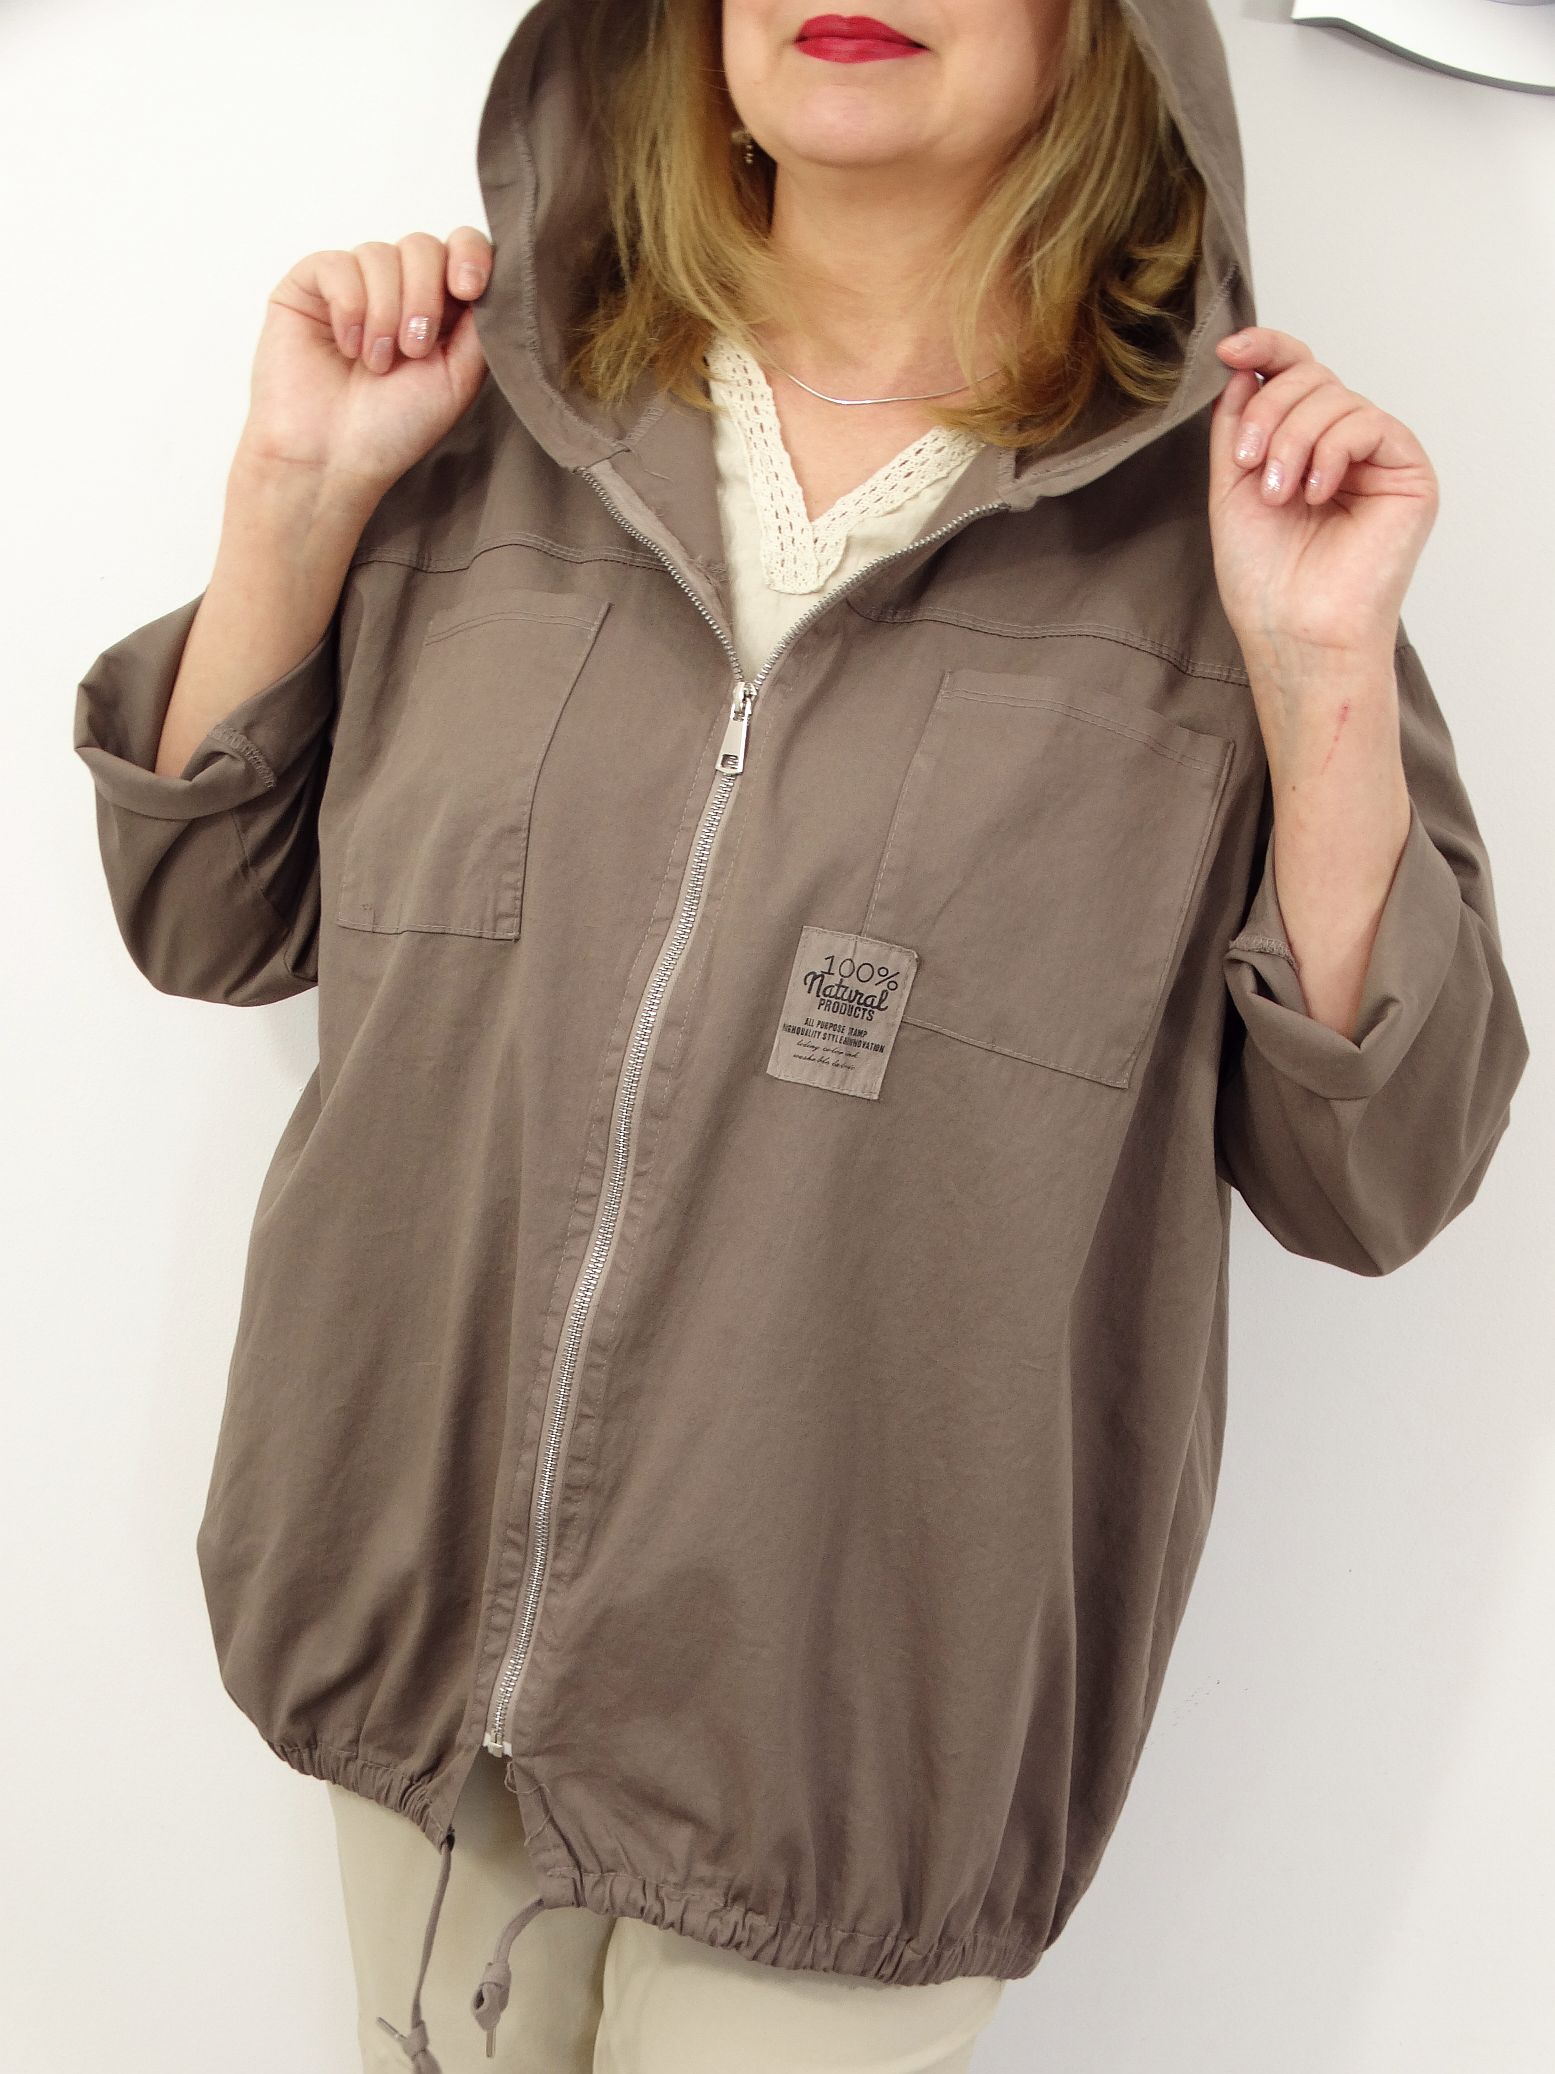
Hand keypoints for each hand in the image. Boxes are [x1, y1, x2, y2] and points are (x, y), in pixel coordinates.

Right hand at [235, 229, 493, 507]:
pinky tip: (346, 346)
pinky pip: (337, 264)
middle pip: (423, 246)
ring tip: (376, 364)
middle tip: (413, 351)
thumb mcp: (458, 377)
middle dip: (424, 296)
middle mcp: (397, 288)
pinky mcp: (309, 285)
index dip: (469, 255)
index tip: (468, 288)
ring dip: (385, 313)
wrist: (332, 458)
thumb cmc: (394, 428)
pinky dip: (349, 306)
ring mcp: (353, 283)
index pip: (461, 248)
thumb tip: (497, 274)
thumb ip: (481, 324)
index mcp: (439, 308)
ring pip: (380, 253)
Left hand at [1207, 325, 1438, 680]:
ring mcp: (1377, 456)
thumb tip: (1244, 366)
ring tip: (1277, 494)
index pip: (1291, 373)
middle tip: (1247, 463)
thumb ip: (1236, 424)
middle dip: (1268, 411)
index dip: (1263, 349)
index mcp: (1302, 445)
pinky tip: (1315, 493)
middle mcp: (1342, 444)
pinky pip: (1368, 423)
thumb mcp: (1230, 487)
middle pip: (1309, 375)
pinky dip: (1331, 451)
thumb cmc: (1263, 578)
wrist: (1294, 631)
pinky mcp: (1408, 472)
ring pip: (1334, 396)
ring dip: (1292, 440)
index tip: (1227, 350)